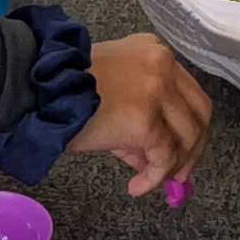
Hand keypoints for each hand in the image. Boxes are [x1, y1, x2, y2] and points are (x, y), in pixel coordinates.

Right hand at [66, 34, 211, 196]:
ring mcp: (157, 91)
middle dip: (192, 147)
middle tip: (179, 174)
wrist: (40, 89)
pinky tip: (138, 187)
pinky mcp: (146, 120)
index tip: (180, 149)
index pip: (187, 92)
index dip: (188, 124)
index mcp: (154, 51)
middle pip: (199, 112)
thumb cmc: (64, 88)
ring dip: (175, 165)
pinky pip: (163, 157)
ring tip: (152, 181)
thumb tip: (151, 157)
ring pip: (188, 136)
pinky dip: (155, 177)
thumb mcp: (110, 91)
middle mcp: (163, 65)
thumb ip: (138, 116)